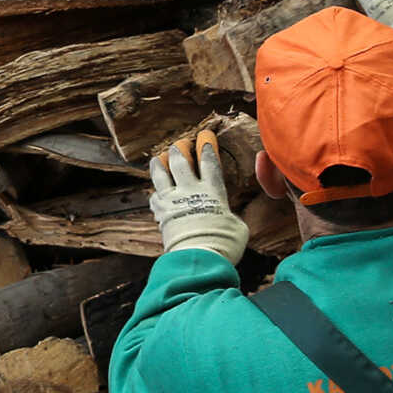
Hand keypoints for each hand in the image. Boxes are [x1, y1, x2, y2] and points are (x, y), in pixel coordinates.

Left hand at [149, 130, 247, 264]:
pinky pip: (154, 198)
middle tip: (180, 143)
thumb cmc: (224, 244)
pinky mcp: (161, 214)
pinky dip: (155, 193)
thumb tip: (225, 218)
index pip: (209, 162)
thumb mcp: (237, 228)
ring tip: (158, 157)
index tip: (205, 135)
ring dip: (159, 164)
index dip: (207, 145)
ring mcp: (172, 201)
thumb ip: (229, 216)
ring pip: (161, 175)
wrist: (198, 258)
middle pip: (180, 161)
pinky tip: (155, 192)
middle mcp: (190, 191)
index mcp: (212, 191)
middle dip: (180, 148)